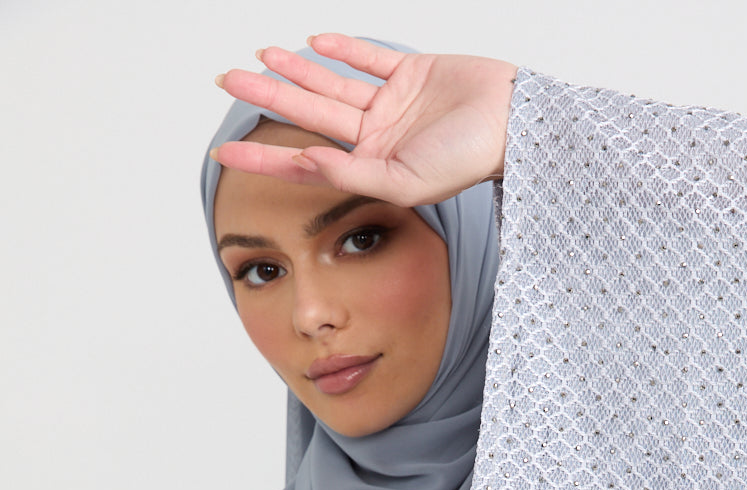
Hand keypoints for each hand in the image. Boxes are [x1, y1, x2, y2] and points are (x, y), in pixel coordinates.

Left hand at [213, 35, 516, 204]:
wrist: (514, 125)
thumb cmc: (467, 162)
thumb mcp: (403, 183)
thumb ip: (352, 175)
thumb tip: (303, 160)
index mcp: (371, 169)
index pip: (304, 162)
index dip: (263, 156)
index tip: (223, 152)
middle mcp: (376, 137)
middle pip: (309, 113)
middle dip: (267, 98)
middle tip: (226, 81)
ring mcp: (393, 104)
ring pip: (331, 83)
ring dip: (295, 69)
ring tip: (259, 57)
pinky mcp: (413, 72)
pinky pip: (369, 58)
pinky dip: (342, 48)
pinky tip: (312, 41)